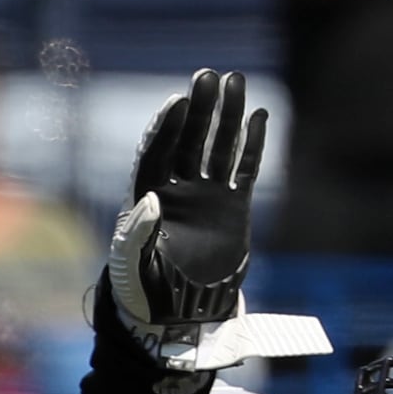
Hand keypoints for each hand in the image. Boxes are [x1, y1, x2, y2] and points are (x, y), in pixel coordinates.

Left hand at [102, 71, 327, 374]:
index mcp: (147, 197)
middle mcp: (177, 189)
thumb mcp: (132, 266)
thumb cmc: (142, 293)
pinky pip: (245, 170)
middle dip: (199, 109)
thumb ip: (137, 233)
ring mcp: (206, 196)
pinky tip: (260, 116)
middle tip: (208, 75)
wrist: (177, 317)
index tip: (178, 102)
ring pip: (218, 147)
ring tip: (236, 81)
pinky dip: (253, 145)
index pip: (156, 152)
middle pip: (189, 139)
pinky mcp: (234, 208)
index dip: (166, 127)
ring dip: (227, 116)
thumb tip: (149, 200)